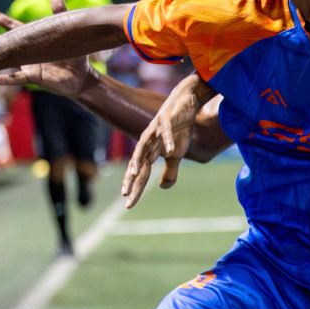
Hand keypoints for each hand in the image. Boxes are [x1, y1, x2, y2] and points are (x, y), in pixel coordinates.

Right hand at [0, 0, 96, 98]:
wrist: (83, 77)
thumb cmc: (75, 54)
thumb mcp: (67, 32)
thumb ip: (60, 13)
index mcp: (34, 39)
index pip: (14, 27)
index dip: (0, 20)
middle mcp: (28, 52)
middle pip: (8, 43)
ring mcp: (29, 65)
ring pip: (9, 60)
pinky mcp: (35, 77)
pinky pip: (18, 78)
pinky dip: (6, 79)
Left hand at [122, 74, 208, 207]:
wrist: (185, 104)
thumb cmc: (179, 129)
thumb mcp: (176, 155)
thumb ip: (169, 171)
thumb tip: (162, 187)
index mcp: (150, 151)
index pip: (140, 173)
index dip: (134, 188)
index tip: (128, 204)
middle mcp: (148, 142)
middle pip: (137, 162)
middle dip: (131, 179)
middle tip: (125, 194)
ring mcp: (155, 130)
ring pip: (144, 146)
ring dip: (139, 160)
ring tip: (136, 174)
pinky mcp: (166, 119)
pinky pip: (166, 132)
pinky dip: (167, 141)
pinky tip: (169, 151)